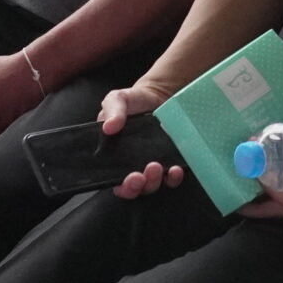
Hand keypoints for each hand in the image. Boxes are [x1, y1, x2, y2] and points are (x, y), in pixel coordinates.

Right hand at [102, 84, 181, 198]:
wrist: (159, 95)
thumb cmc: (133, 101)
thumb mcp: (117, 100)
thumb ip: (111, 112)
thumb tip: (107, 127)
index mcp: (117, 157)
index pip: (117, 182)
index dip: (123, 187)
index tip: (129, 178)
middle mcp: (135, 165)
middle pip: (137, 188)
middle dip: (138, 187)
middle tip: (141, 175)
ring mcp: (154, 165)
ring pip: (154, 184)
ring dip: (155, 181)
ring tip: (156, 167)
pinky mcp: (169, 160)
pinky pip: (172, 176)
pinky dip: (173, 176)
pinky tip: (175, 168)